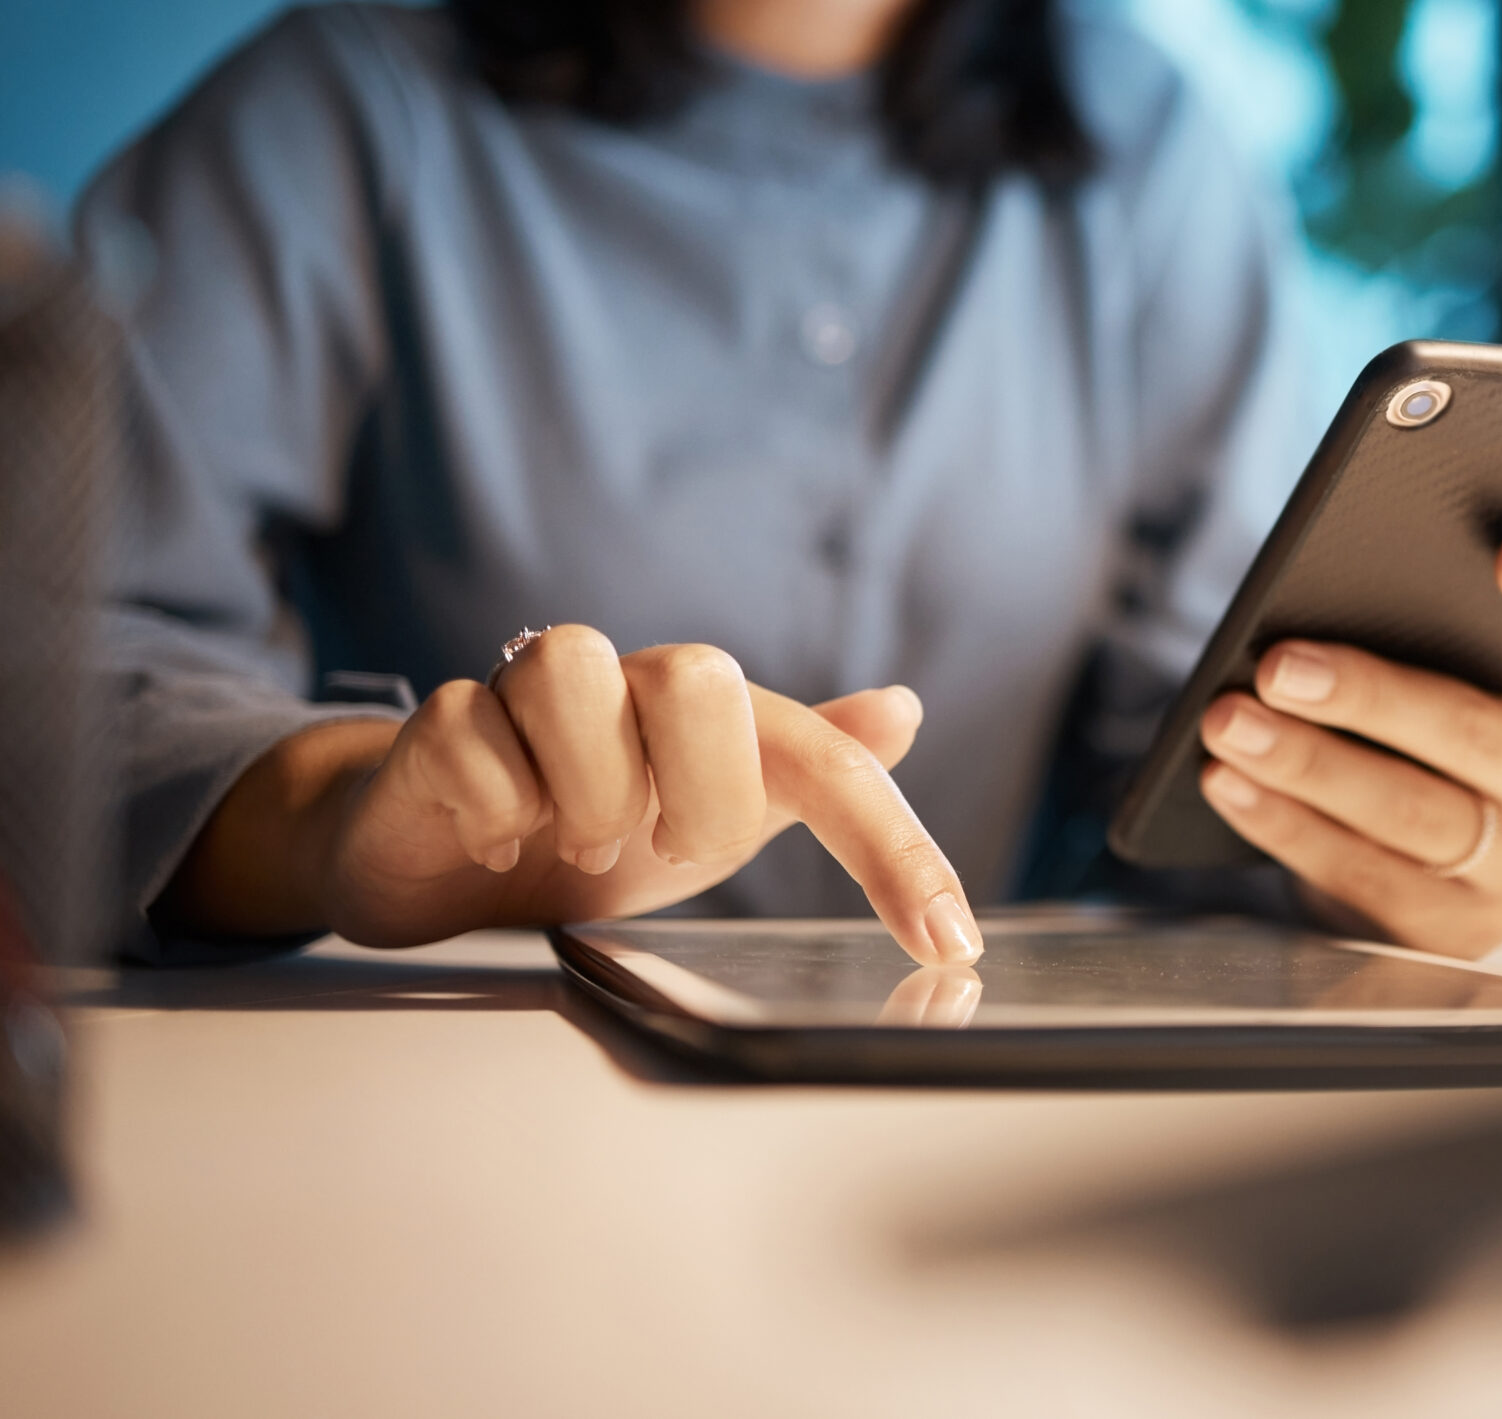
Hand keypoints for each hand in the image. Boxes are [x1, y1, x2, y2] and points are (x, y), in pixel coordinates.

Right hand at [175, 627, 982, 966]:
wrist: (444, 849)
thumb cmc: (595, 827)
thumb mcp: (720, 815)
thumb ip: (812, 772)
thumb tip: (903, 708)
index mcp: (717, 724)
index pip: (832, 763)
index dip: (894, 847)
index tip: (947, 943)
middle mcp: (631, 689)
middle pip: (695, 673)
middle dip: (698, 789)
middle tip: (663, 848)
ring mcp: (529, 698)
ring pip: (571, 669)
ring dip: (587, 784)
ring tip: (578, 840)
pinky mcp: (443, 727)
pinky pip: (471, 727)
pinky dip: (496, 803)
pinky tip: (498, 840)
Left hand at [1195, 536, 1501, 957]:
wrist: (1404, 873)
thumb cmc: (1412, 741)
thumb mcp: (1438, 685)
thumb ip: (1418, 645)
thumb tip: (1314, 615)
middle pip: (1481, 736)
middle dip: (1369, 697)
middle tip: (1277, 667)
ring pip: (1415, 814)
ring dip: (1309, 766)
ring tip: (1230, 725)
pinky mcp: (1460, 930)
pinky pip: (1368, 879)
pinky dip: (1286, 827)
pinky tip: (1230, 786)